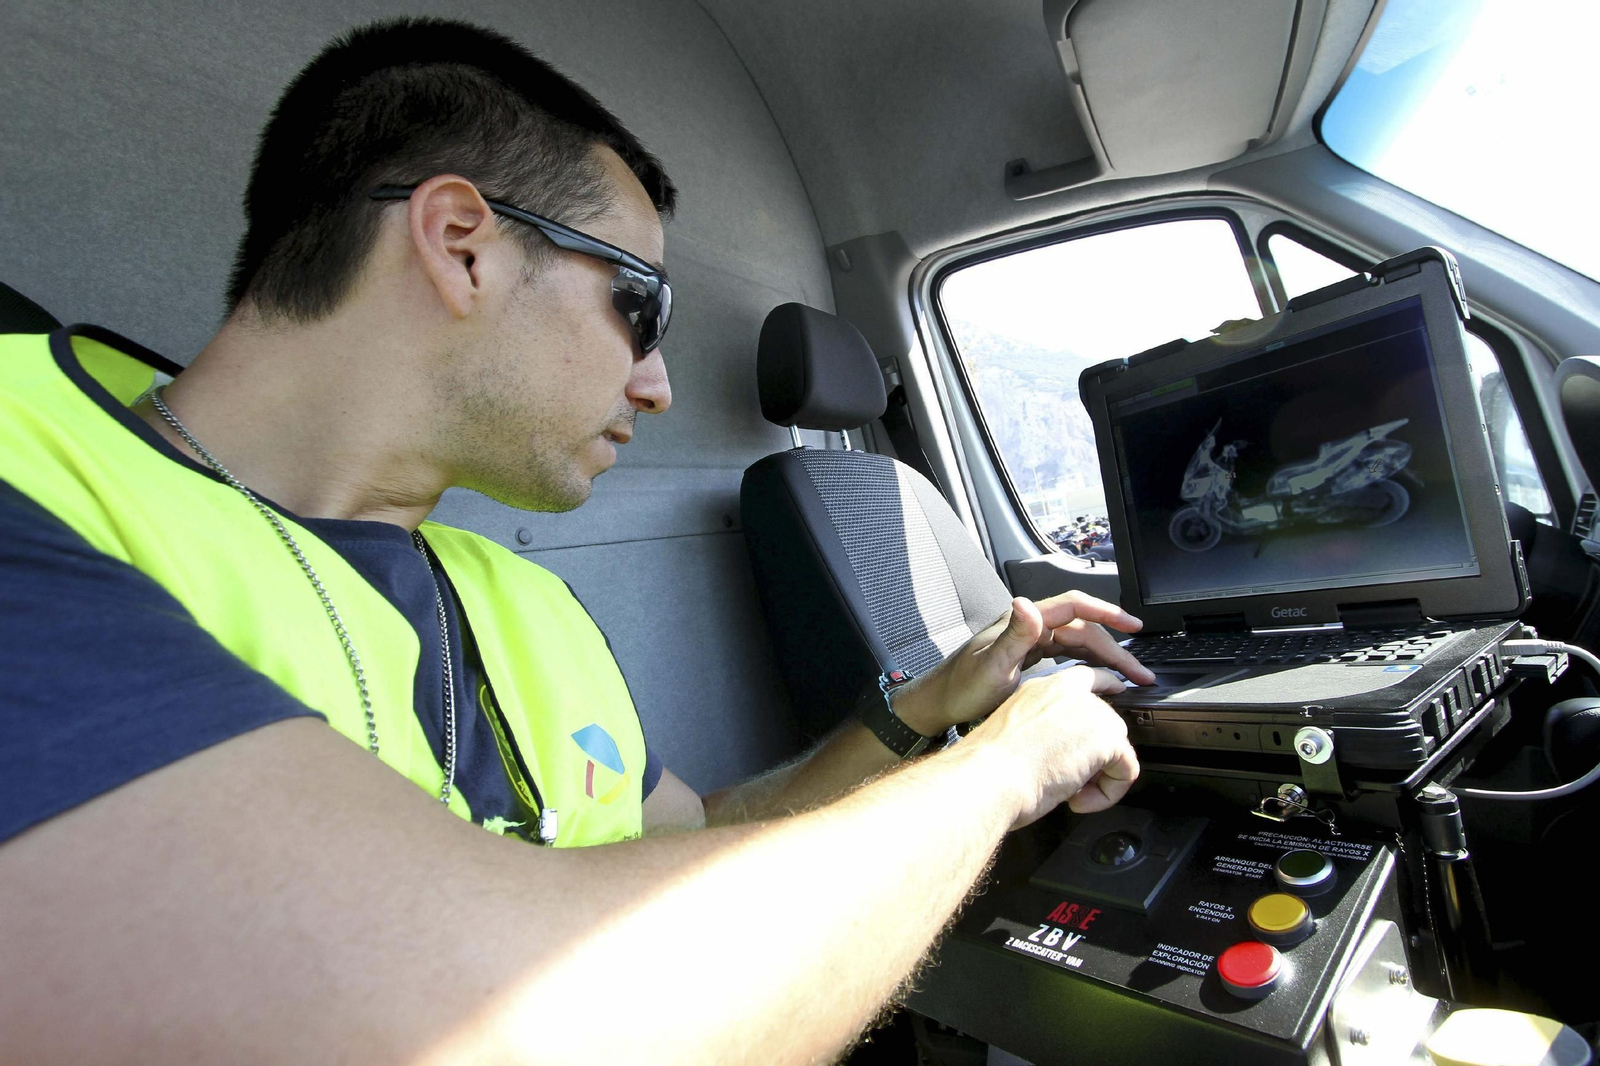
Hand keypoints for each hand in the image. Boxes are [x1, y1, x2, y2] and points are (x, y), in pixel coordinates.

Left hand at [893, 593, 1154, 735]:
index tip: (1133, 627)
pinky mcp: (1029, 660)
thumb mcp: (991, 666)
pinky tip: (1101, 681)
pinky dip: (1090, 666)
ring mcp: (1030, 643)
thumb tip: (1026, 604)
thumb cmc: (960, 688)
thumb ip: (1013, 637)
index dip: (1107, 612)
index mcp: (1025, 622)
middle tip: (1141, 673)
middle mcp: (1029, 628)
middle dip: (1116, 648)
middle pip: (1083, 629)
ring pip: (1079, 644)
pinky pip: (1068, 657)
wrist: (939, 706)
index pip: (1075, 607)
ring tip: (1131, 679)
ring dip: (1106, 658)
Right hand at [961, 665, 1139, 829]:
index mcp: (1042, 688)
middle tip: (1068, 783)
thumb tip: (1067, 753)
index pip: (1088, 678)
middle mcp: (1069, 692)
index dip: (1107, 688)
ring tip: (1069, 794)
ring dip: (1100, 780)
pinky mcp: (1106, 737)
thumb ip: (1046, 733)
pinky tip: (1078, 800)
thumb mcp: (1016, 737)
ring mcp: (1091, 711)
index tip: (1118, 693)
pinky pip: (1127, 771)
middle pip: (1108, 722)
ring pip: (1120, 749)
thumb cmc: (988, 768)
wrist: (988, 777)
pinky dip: (1108, 794)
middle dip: (1096, 758)